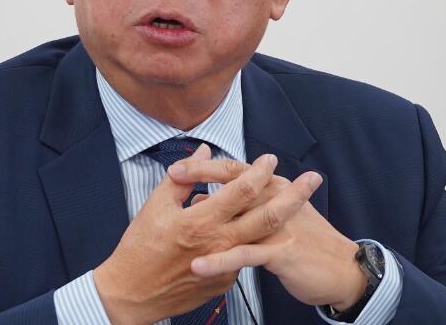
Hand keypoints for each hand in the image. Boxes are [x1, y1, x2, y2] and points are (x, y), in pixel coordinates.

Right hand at [94, 144, 319, 324]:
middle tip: (313, 179)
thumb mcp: (154, 206)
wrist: (132, 293)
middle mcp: (217, 243)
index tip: (271, 159)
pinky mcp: (225, 282)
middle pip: (267, 216)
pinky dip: (254, 242)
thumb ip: (182, 177)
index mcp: (200, 221)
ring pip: (264, 239)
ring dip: (287, 219)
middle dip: (293, 195)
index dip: (259, 171)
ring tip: (304, 204)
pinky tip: (260, 232)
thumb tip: (202, 151)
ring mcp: (224, 266)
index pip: (241, 190)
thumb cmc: (139, 248)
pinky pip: (244, 256)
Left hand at [168, 156, 368, 310]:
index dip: (204, 167)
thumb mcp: (276, 212)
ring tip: (176, 221)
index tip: (176, 167)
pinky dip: (220, 260)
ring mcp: (278, 226)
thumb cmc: (304, 241)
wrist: (341, 268)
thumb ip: (245, 200)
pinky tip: (198, 266)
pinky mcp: (280, 253)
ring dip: (206, 217)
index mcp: (272, 188)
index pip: (235, 170)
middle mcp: (275, 200)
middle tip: (172, 176)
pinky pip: (244, 256)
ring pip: (239, 216)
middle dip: (201, 178)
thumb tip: (205, 196)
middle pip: (234, 184)